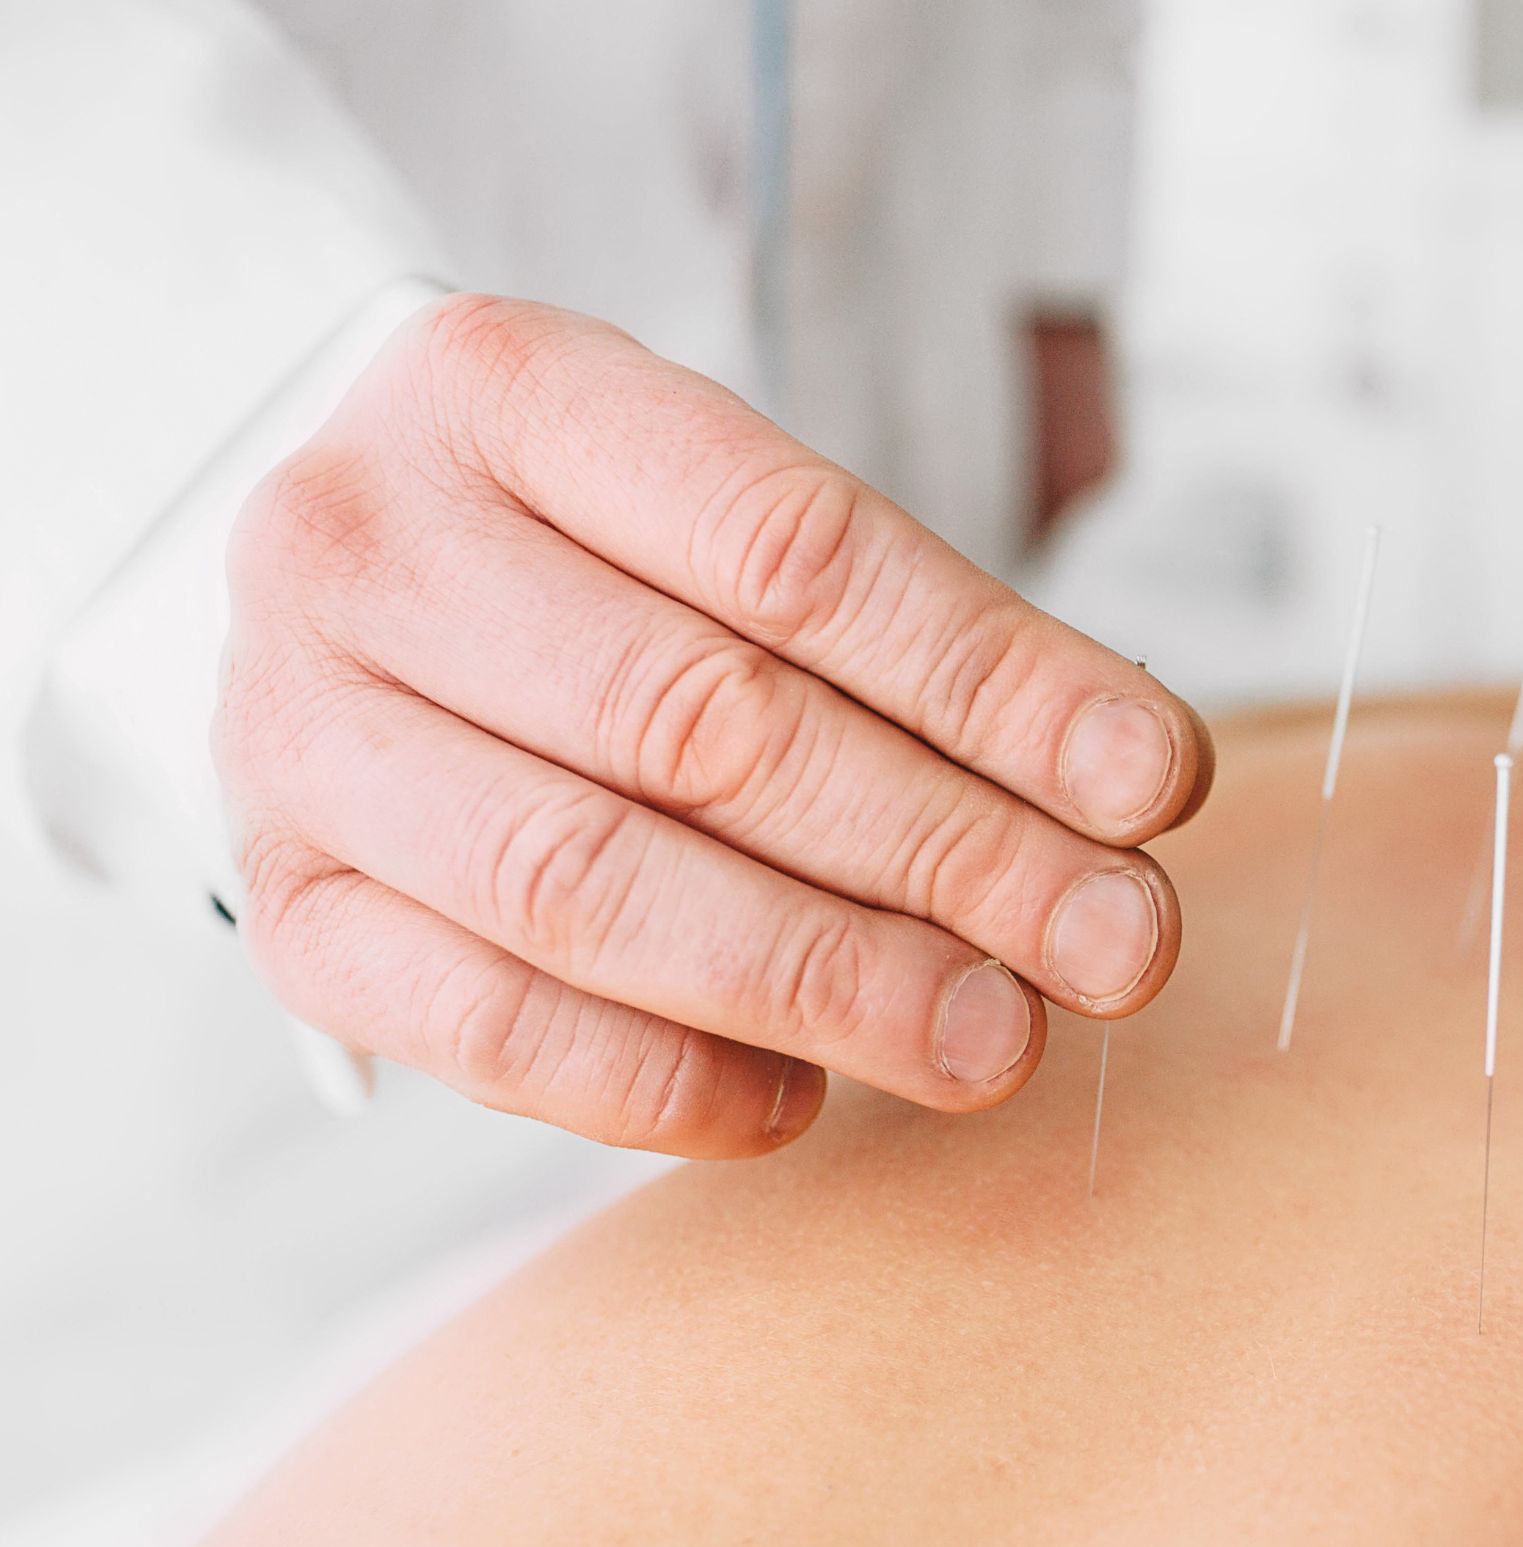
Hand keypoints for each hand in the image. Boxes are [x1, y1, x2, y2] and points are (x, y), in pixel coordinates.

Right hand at [218, 295, 1211, 1155]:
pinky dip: (661, 1082)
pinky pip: (483, 1028)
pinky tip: (800, 1099)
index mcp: (501, 390)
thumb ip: (907, 637)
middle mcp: (364, 549)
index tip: (1151, 783)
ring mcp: (299, 736)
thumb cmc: (597, 548)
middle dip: (946, 851)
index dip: (992, 680)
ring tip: (998, 1038)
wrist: (357, 585)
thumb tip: (1125, 795)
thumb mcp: (728, 510)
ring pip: (591, 886)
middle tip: (1115, 941)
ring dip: (828, 981)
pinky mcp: (290, 908)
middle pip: (702, 724)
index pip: (789, 548)